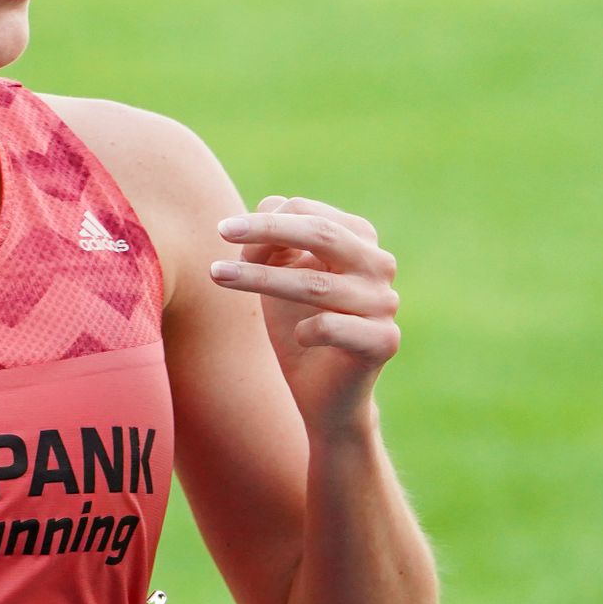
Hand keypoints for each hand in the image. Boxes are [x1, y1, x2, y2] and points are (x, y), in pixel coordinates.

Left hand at [209, 194, 400, 432]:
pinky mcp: (383, 341)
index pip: (308, 212)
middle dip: (267, 230)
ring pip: (316, 282)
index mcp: (358, 240)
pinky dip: (304, 329)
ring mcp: (384, 303)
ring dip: (260, 277)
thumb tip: (266, 207)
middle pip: (322, 234)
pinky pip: (332, 326)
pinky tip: (297, 337)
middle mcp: (378, 265)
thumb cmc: (295, 328)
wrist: (320, 396)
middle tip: (221, 230)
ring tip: (218, 275)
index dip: (265, 221)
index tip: (225, 233)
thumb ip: (272, 243)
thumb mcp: (278, 278)